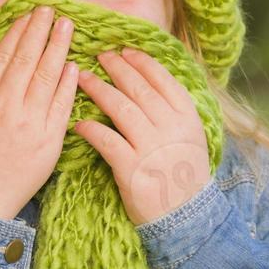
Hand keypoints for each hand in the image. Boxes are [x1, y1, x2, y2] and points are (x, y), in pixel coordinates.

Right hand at [0, 4, 77, 219]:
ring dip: (58, 48)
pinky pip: (60, 106)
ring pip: (46, 76)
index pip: (3, 56)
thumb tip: (1, 66)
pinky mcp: (47, 140)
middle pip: (27, 59)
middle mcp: (5, 105)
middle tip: (52, 11)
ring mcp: (28, 122)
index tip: (28, 16)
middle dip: (40, 31)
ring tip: (67, 27)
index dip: (18, 33)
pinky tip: (73, 65)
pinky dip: (67, 83)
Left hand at [73, 46, 212, 225]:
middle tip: (100, 56)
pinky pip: (106, 140)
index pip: (162, 79)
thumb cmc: (183, 175)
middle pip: (138, 88)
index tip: (125, 51)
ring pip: (120, 108)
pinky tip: (78, 124)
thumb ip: (174, 111)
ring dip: (99, 90)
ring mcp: (151, 148)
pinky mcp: (131, 169)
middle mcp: (170, 128)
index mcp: (187, 117)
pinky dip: (90, 129)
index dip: (141, 62)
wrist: (185, 217)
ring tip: (84, 79)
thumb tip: (151, 80)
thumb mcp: (190, 137)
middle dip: (116, 68)